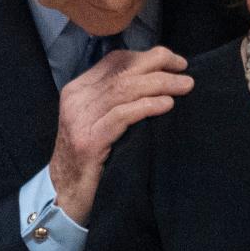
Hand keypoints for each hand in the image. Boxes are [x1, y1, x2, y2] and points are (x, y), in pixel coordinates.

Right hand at [49, 47, 192, 224]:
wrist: (65, 194)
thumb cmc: (90, 157)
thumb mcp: (98, 119)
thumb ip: (115, 98)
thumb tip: (156, 78)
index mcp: (77, 89)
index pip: (114, 60)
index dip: (146, 56)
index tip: (173, 61)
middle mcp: (76, 99)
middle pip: (122, 71)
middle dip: (158, 65)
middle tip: (184, 69)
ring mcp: (80, 119)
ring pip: (125, 89)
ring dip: (160, 84)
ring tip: (184, 85)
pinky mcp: (89, 140)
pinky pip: (123, 115)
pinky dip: (148, 106)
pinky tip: (167, 105)